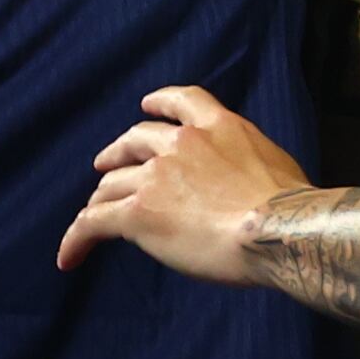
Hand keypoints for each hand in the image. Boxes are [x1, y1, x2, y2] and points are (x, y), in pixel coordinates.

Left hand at [59, 85, 314, 277]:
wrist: (277, 229)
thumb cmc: (290, 207)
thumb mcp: (274, 162)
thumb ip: (249, 161)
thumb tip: (251, 182)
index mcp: (219, 127)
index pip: (182, 101)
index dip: (160, 102)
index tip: (147, 105)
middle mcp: (182, 144)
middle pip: (135, 140)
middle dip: (117, 153)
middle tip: (105, 167)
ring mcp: (156, 177)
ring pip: (111, 184)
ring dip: (98, 199)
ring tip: (91, 216)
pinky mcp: (138, 214)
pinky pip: (94, 223)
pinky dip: (77, 238)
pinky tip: (69, 257)